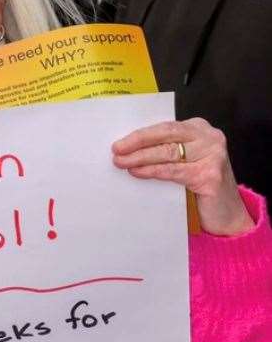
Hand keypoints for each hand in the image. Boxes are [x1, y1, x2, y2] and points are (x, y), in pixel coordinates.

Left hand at [112, 118, 253, 236]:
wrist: (225, 213)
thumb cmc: (198, 185)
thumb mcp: (182, 161)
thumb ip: (164, 150)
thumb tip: (127, 149)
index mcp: (199, 130)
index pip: (165, 127)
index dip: (140, 134)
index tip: (118, 143)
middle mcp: (209, 138)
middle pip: (167, 135)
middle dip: (138, 142)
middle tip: (116, 150)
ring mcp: (213, 156)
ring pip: (168, 152)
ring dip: (140, 158)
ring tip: (121, 163)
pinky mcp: (210, 176)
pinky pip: (174, 171)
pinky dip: (153, 171)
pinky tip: (137, 172)